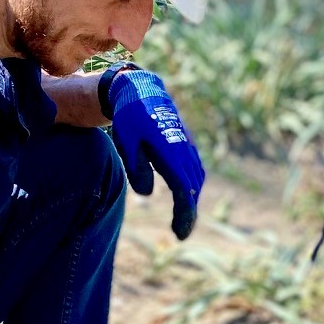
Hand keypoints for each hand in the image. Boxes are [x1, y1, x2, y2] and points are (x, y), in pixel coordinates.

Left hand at [106, 69, 204, 239]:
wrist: (142, 91)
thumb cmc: (131, 118)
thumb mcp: (127, 142)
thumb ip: (136, 168)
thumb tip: (146, 194)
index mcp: (171, 152)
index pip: (184, 190)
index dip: (184, 213)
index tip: (180, 232)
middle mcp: (185, 150)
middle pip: (193, 188)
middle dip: (189, 212)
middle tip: (180, 232)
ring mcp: (188, 146)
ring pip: (197, 179)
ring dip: (192, 200)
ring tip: (183, 219)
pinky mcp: (187, 144)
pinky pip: (196, 169)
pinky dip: (193, 186)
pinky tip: (186, 196)